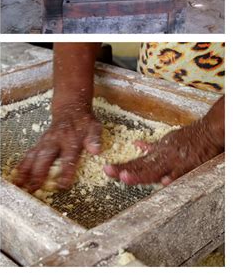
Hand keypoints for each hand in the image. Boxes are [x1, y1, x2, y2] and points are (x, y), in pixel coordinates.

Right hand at [14, 104, 101, 191]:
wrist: (69, 108)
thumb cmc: (83, 122)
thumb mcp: (94, 127)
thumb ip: (94, 138)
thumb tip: (95, 150)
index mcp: (70, 139)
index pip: (68, 157)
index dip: (65, 171)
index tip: (62, 185)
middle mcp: (55, 140)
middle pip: (45, 157)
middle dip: (38, 173)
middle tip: (33, 187)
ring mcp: (45, 141)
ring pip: (34, 156)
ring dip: (26, 170)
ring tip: (20, 184)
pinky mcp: (40, 142)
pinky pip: (30, 154)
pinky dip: (22, 165)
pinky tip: (17, 175)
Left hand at [104, 119, 223, 185]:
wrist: (206, 132)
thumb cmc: (187, 139)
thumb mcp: (166, 141)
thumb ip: (152, 147)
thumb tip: (137, 144)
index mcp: (157, 153)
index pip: (136, 162)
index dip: (122, 166)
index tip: (108, 170)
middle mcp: (163, 157)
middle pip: (141, 166)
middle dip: (124, 170)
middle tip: (109, 172)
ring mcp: (175, 162)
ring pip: (155, 170)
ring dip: (140, 174)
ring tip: (125, 178)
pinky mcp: (189, 166)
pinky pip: (179, 174)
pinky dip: (172, 177)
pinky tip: (163, 183)